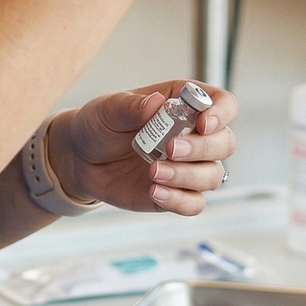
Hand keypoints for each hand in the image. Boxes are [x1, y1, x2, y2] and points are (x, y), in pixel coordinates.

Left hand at [49, 83, 236, 215]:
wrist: (80, 158)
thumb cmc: (99, 124)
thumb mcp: (108, 109)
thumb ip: (132, 106)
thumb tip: (156, 102)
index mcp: (180, 103)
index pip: (221, 102)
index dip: (221, 112)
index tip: (203, 123)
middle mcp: (192, 134)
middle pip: (225, 142)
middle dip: (203, 148)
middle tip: (170, 149)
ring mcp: (187, 166)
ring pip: (213, 175)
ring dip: (187, 176)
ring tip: (153, 171)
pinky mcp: (177, 192)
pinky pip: (195, 203)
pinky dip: (179, 200)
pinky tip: (154, 192)